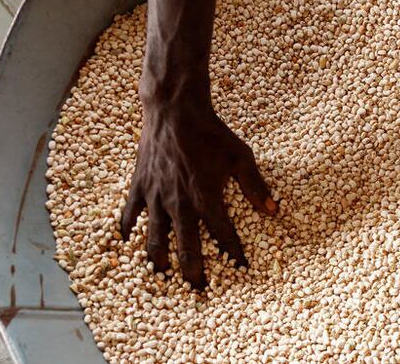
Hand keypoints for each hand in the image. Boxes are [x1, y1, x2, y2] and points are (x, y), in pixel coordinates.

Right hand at [121, 98, 276, 289]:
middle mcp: (180, 204)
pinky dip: (127, 231)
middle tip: (199, 290)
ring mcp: (156, 197)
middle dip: (193, 272)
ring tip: (163, 277)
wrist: (174, 111)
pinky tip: (126, 244)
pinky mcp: (139, 187)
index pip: (224, 236)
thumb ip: (255, 185)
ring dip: (159, 261)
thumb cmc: (211, 132)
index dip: (234, 255)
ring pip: (155, 239)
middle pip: (186, 248)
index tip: (242, 270)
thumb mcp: (241, 156)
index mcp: (206, 198)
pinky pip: (130, 215)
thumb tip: (273, 210)